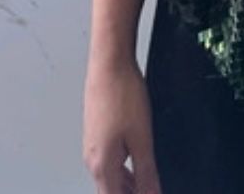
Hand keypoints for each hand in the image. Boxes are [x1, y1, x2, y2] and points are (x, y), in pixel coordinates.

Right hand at [82, 58, 162, 193]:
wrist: (109, 63)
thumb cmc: (123, 95)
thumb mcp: (142, 139)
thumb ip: (147, 174)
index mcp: (102, 166)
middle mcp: (93, 159)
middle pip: (110, 192)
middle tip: (150, 189)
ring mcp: (93, 145)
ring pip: (109, 177)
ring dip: (127, 186)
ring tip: (147, 184)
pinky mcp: (96, 133)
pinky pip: (108, 161)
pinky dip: (123, 171)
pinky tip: (136, 164)